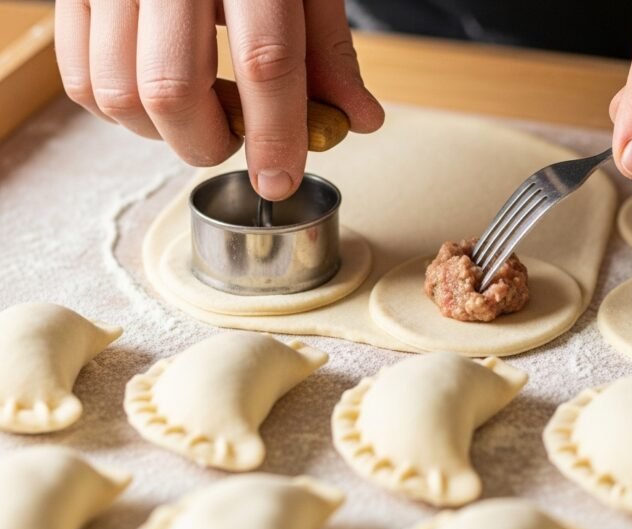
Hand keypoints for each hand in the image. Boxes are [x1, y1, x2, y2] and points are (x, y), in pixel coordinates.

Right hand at [55, 0, 384, 200]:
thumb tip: (356, 120)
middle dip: (208, 143)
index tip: (279, 180)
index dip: (275, 133)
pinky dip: (121, 111)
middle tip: (234, 140)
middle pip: (172, 90)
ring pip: (117, 94)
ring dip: (162, 132)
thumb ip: (328, 50)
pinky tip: (157, 93)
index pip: (265, 60)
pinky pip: (81, 80)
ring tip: (200, 109)